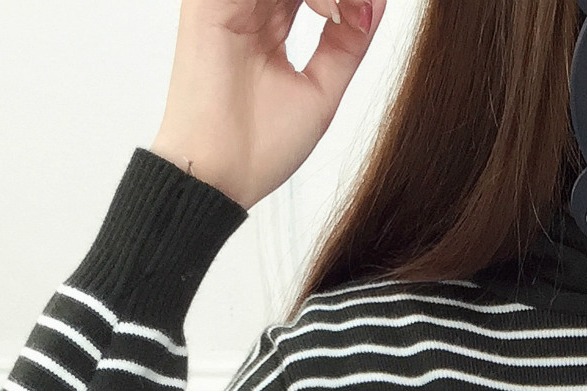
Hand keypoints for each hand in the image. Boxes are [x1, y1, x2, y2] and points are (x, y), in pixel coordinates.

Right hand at [150, 0, 387, 210]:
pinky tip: (326, 10)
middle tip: (359, 13)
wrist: (221, 177)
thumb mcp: (322, 89)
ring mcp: (227, 0)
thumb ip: (348, 43)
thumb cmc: (258, 147)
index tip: (367, 16)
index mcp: (267, 21)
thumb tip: (377, 2)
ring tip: (339, 15)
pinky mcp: (209, 2)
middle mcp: (246, 4)